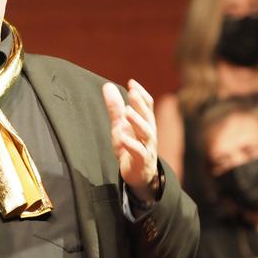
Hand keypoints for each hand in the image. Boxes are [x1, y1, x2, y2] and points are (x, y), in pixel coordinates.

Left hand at [102, 79, 158, 200]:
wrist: (137, 175)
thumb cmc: (130, 148)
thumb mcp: (120, 126)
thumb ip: (114, 108)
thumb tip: (107, 86)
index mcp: (145, 123)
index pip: (147, 106)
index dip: (141, 94)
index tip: (131, 82)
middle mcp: (149, 134)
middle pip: (147, 116)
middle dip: (140, 104)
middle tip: (132, 92)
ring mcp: (147, 147)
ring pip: (146, 133)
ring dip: (137, 121)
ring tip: (127, 111)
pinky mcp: (141, 161)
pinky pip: (139, 152)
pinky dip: (131, 144)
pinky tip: (122, 137)